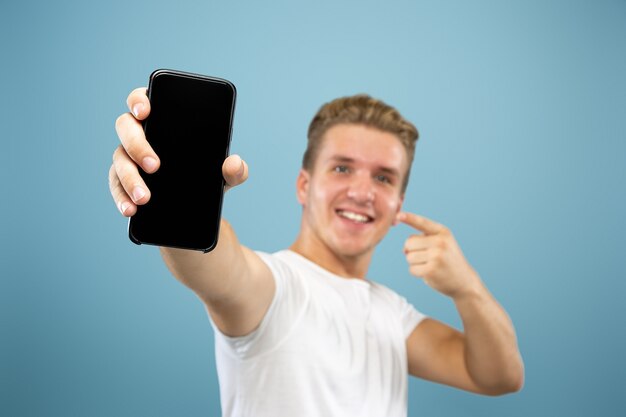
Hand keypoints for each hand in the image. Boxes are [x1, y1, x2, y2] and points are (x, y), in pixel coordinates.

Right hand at [108, 88, 248, 216]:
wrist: (195, 207)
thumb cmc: (206, 176)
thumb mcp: (223, 174)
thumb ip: (234, 169)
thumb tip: (234, 163)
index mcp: (163, 121)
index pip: (143, 100)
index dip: (139, 100)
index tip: (145, 111)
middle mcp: (140, 134)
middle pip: (126, 127)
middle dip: (138, 145)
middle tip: (155, 166)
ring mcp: (128, 157)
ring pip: (119, 159)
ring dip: (130, 178)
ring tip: (144, 197)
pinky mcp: (122, 181)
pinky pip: (115, 187)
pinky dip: (121, 198)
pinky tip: (131, 210)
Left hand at [397, 212, 481, 298]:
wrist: (464, 280)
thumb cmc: (448, 260)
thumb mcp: (443, 243)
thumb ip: (424, 238)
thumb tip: (404, 248)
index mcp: (443, 232)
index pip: (422, 222)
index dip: (409, 218)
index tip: (398, 215)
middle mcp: (441, 242)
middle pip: (409, 242)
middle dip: (412, 250)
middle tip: (426, 257)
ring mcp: (437, 256)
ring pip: (409, 257)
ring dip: (414, 262)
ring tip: (429, 264)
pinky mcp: (431, 270)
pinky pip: (412, 269)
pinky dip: (416, 272)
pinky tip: (429, 272)